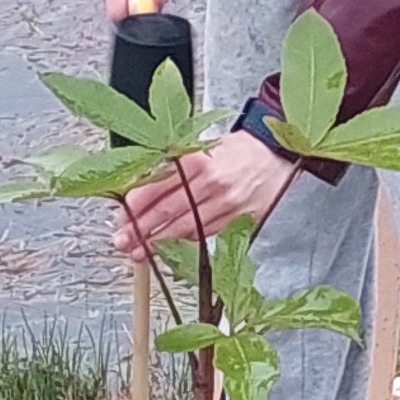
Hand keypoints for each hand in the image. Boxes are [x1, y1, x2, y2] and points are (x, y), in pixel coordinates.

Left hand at [119, 131, 297, 260]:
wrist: (277, 154)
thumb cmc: (237, 150)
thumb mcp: (202, 148)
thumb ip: (173, 168)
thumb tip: (141, 190)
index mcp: (198, 160)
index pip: (158, 186)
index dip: (136, 205)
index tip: (122, 217)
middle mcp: (211, 184)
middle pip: (168, 211)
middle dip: (140, 230)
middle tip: (123, 241)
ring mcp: (226, 205)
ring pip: (185, 228)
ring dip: (159, 243)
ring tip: (140, 252)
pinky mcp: (238, 220)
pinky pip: (205, 234)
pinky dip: (185, 241)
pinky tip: (169, 246)